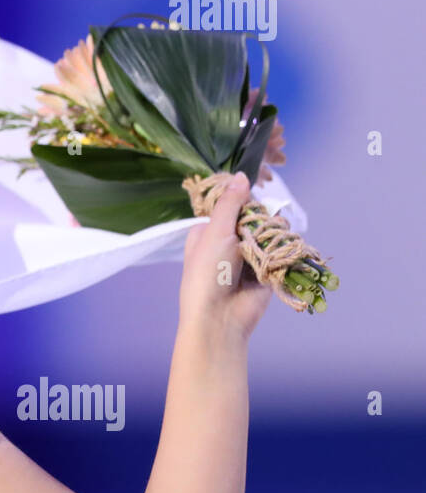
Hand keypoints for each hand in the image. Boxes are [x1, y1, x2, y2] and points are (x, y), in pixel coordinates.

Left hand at [178, 172, 272, 346]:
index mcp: (208, 230)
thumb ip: (230, 204)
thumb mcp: (215, 233)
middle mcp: (228, 240)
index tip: (252, 196)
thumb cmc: (208, 274)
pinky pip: (281, 251)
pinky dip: (283, 249)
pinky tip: (282, 250)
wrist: (220, 317)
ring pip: (270, 232)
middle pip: (254, 217)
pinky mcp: (267, 268)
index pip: (230, 204)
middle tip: (258, 227)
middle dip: (260, 219)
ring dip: (273, 234)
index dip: (242, 199)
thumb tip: (241, 175)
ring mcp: (249, 255)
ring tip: (267, 244)